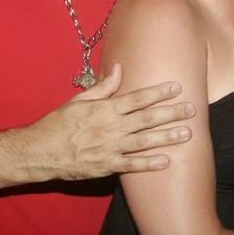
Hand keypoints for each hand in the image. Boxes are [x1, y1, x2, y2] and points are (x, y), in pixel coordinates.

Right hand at [32, 64, 194, 180]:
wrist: (40, 152)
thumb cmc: (59, 123)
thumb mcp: (79, 100)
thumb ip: (102, 86)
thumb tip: (118, 67)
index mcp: (104, 109)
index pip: (137, 98)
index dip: (158, 92)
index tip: (177, 86)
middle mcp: (110, 127)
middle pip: (146, 118)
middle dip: (171, 113)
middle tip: (193, 109)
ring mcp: (109, 148)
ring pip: (143, 141)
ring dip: (167, 137)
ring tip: (187, 133)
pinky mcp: (106, 166)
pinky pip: (131, 165)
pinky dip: (148, 164)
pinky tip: (166, 161)